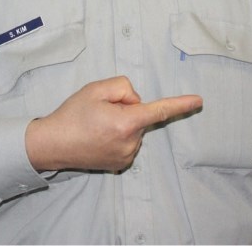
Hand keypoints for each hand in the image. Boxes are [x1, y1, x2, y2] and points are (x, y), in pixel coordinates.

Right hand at [25, 76, 202, 171]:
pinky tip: (99, 136)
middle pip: (140, 114)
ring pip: (134, 128)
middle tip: (100, 111)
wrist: (52, 144)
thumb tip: (135, 101)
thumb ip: (123, 88)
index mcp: (126, 122)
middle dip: (126, 108)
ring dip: (122, 123)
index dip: (181, 105)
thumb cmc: (73, 114)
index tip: (199, 101)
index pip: (159, 111)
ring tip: (96, 125)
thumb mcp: (97, 89)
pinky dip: (118, 135)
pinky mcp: (120, 164)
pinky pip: (128, 141)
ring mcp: (126, 156)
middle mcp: (130, 142)